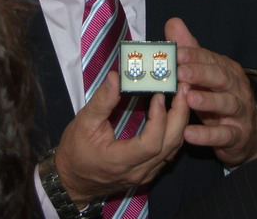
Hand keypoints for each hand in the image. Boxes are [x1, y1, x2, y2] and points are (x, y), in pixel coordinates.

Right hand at [54, 71, 189, 206]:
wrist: (73, 180)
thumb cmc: (76, 151)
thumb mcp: (83, 123)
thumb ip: (102, 101)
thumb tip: (116, 77)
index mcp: (121, 161)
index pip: (151, 144)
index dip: (160, 119)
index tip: (159, 95)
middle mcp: (138, 171)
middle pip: (170, 145)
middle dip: (180, 115)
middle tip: (183, 88)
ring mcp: (146, 173)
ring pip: (174, 149)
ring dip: (181, 122)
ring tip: (183, 96)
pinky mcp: (149, 171)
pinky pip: (169, 152)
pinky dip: (176, 131)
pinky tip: (176, 113)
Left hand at [165, 16, 256, 166]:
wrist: (246, 133)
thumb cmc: (219, 97)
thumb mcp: (205, 73)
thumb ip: (190, 50)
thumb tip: (173, 22)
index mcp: (226, 70)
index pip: (210, 59)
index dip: (194, 55)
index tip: (175, 53)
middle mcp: (236, 88)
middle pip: (221, 78)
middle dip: (201, 74)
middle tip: (181, 72)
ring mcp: (239, 112)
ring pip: (226, 104)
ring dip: (208, 101)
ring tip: (189, 99)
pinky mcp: (237, 135)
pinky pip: (223, 135)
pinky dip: (207, 135)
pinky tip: (189, 134)